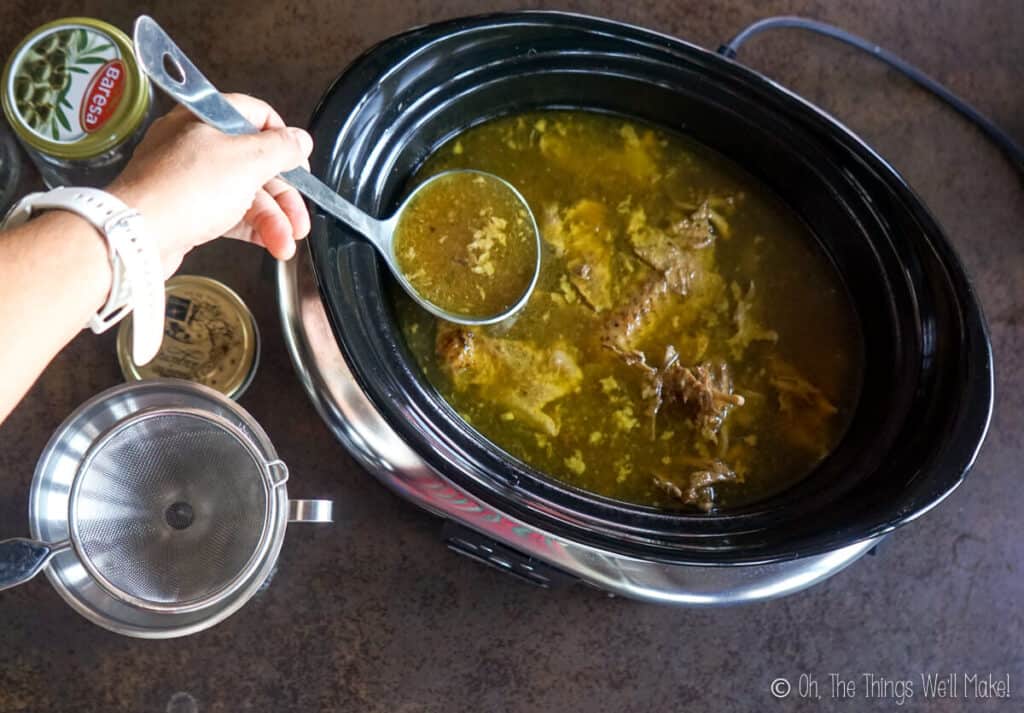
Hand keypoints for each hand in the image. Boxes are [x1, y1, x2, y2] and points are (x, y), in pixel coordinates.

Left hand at [108, 93, 313, 276]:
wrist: (137, 234)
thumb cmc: (186, 189)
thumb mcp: (247, 160)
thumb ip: (281, 148)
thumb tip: (301, 140)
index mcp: (207, 118)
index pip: (257, 116)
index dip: (284, 140)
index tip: (300, 165)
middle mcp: (195, 143)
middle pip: (255, 162)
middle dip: (284, 196)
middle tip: (300, 220)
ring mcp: (188, 177)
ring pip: (243, 192)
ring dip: (271, 220)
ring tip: (285, 245)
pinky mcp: (184, 209)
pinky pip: (226, 213)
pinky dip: (250, 228)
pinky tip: (269, 243)